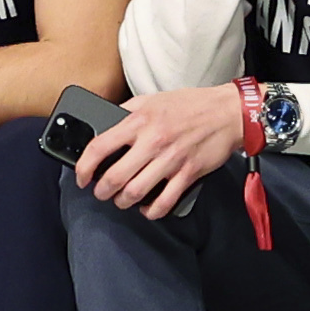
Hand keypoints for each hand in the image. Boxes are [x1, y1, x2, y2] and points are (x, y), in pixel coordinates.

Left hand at [76, 81, 250, 220]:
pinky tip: (146, 208)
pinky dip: (151, 211)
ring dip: (123, 202)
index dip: (83, 167)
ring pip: (136, 192)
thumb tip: (103, 126)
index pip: (99, 147)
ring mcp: (171, 160)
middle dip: (101, 191)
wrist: (227, 112)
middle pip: (114, 177)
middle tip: (101, 192)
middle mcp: (152, 141)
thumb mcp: (151, 99)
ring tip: (121, 200)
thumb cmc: (189, 105)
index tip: (81, 177)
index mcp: (138, 121)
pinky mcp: (188, 174)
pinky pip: (164, 202)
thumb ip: (126, 112)